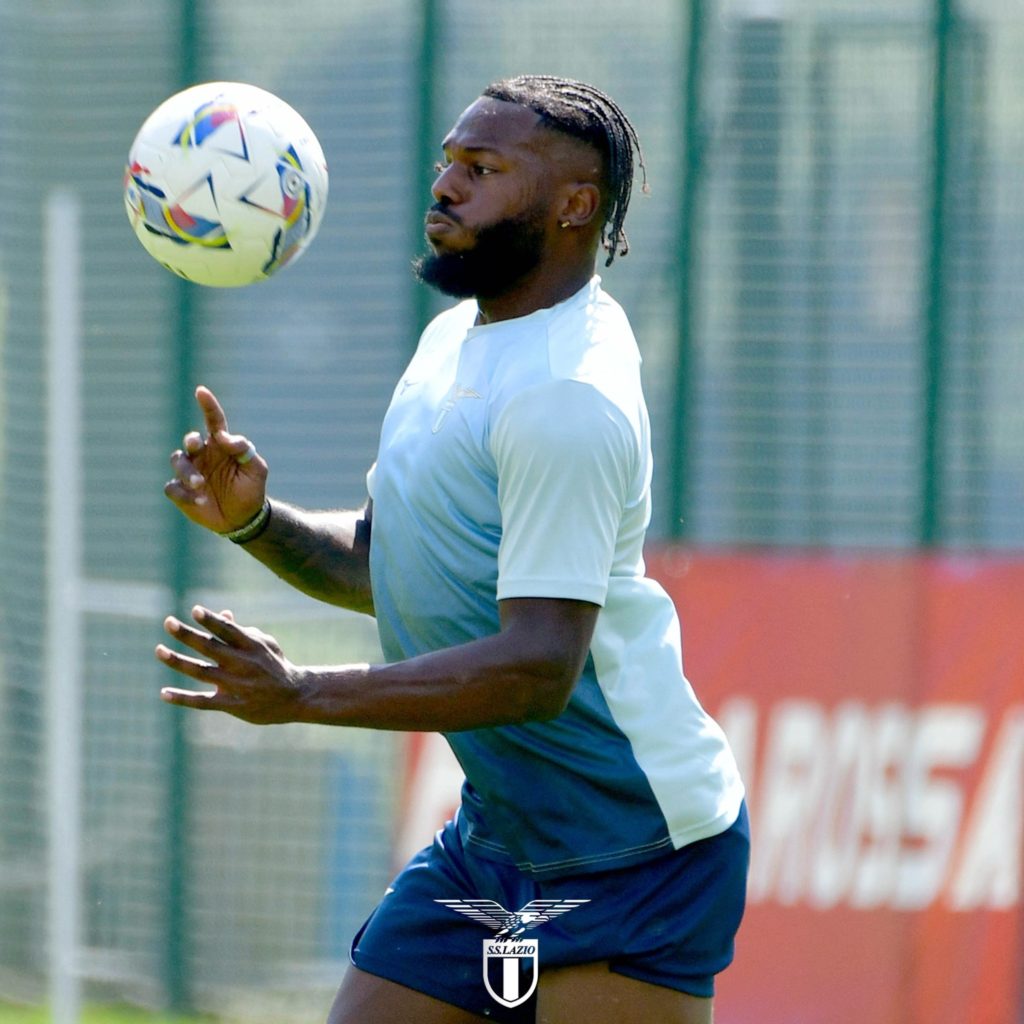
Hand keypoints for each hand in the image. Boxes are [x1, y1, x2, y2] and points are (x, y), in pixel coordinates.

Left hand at [156, 606, 303, 723]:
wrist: (295, 697)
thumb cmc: (275, 665)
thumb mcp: (264, 644)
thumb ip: (241, 631)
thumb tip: (221, 614)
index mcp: (252, 646)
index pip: (228, 630)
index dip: (211, 620)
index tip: (194, 609)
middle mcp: (242, 664)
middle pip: (210, 648)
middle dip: (188, 635)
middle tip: (168, 622)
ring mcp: (236, 685)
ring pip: (201, 672)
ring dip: (178, 661)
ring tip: (159, 650)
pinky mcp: (232, 705)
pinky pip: (202, 702)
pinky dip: (183, 698)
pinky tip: (164, 693)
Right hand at [165, 385, 267, 533]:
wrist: (243, 518)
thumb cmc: (251, 489)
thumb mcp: (256, 469)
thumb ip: (245, 450)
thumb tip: (225, 437)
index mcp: (220, 445)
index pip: (213, 420)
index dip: (207, 405)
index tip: (201, 391)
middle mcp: (202, 455)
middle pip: (190, 439)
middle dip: (191, 441)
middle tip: (196, 447)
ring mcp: (190, 472)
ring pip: (177, 461)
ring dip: (187, 472)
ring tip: (201, 486)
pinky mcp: (181, 491)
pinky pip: (172, 487)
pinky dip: (183, 494)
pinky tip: (199, 501)